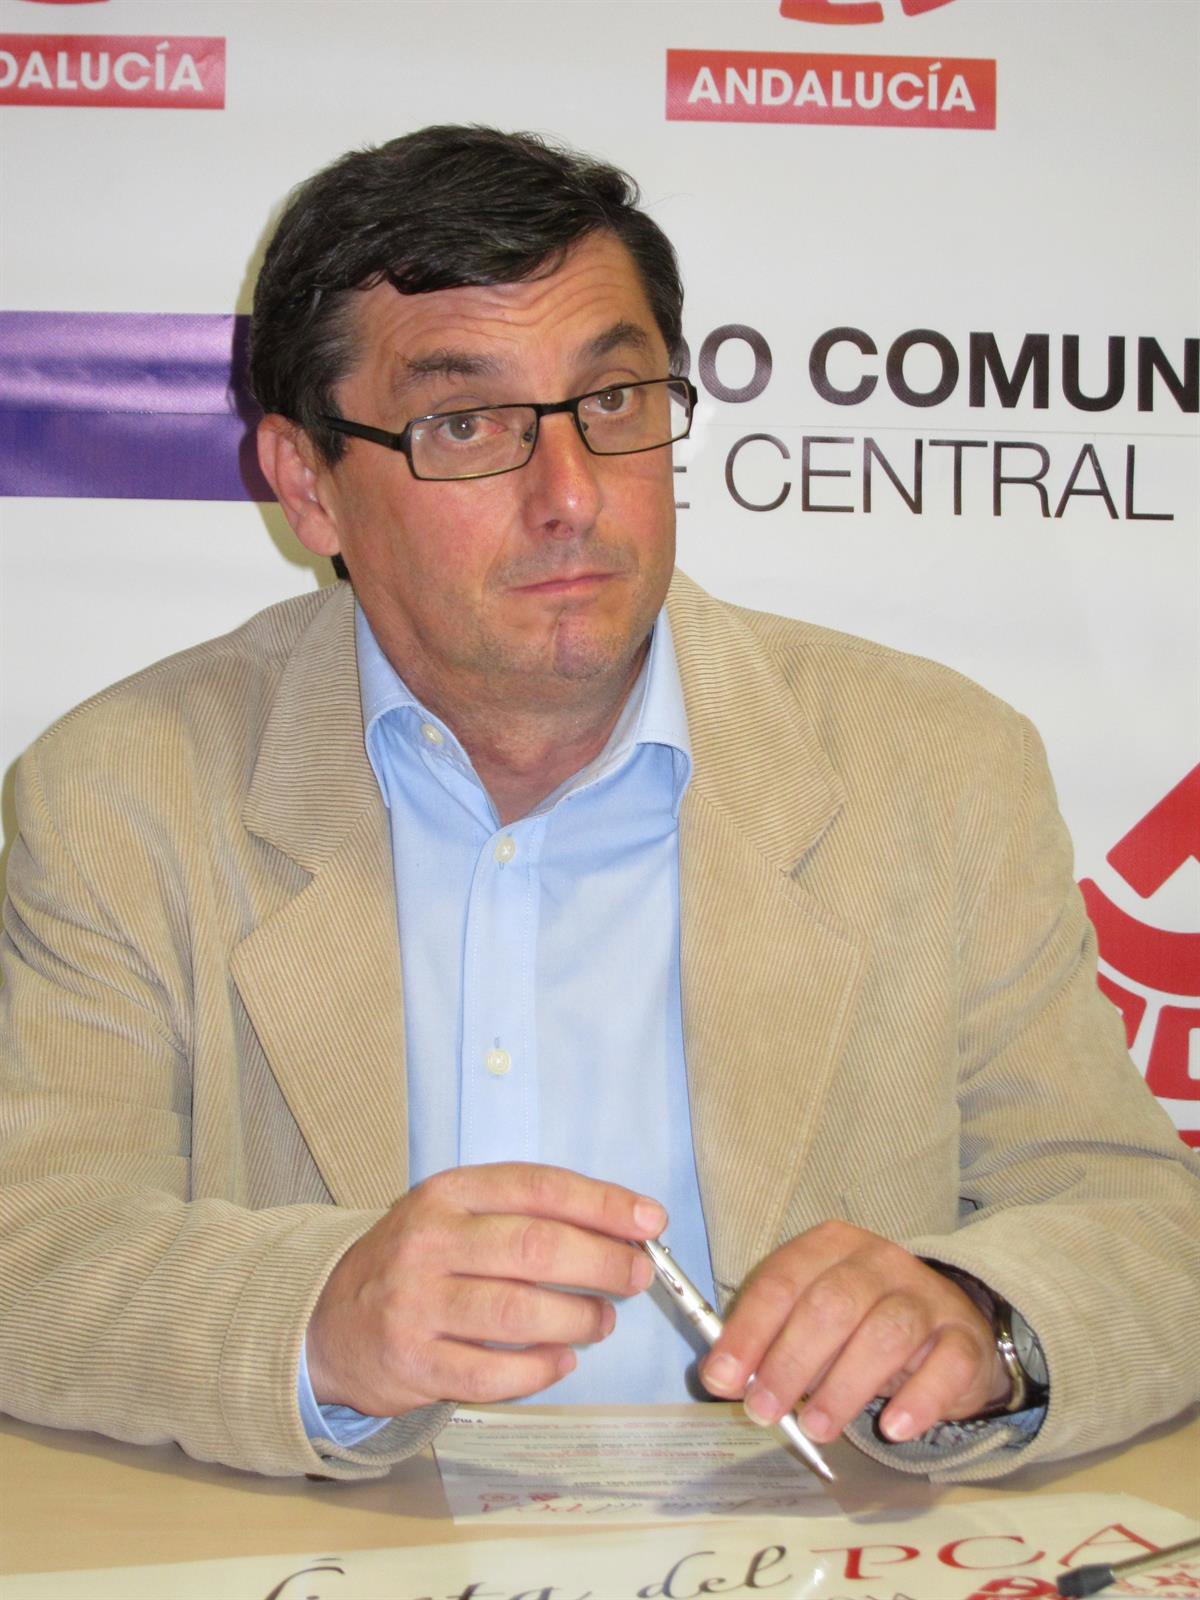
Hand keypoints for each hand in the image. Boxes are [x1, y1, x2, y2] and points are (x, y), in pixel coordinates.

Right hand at [305, 1162, 664, 1415]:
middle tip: (635, 1275)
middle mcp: (429, 1242)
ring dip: (578, 1319)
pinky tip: (562, 1360)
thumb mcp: (458, 1214)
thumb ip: (527, 1214)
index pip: (538, 1187)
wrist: (328, 1319)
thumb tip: (623, 1227)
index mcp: (448, 1194)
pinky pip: (492, 1374)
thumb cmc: (417, 1261)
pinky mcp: (412, 1364)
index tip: (650, 1221)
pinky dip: (540, 1370)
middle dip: (602, 1263)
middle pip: (535, 1248)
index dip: (602, 1204)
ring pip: (519, 1313)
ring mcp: (417, 1305)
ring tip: (601, 1321)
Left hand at [699, 1221, 1009, 1444]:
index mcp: (830, 1246)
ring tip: (817, 1428)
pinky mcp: (963, 1338)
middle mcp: (880, 1261)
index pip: (782, 1281)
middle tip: (764, 1411)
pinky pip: (946, 1366)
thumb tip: (722, 1376)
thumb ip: (769, 1341)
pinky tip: (894, 1427)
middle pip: (831, 1304)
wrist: (950, 1326)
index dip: (749, 1331)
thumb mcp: (811, 1321)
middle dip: (790, 1361)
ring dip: (844, 1386)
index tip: (722, 1378)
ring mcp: (926, 1296)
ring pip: (885, 1333)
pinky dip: (919, 1399)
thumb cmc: (862, 1325)